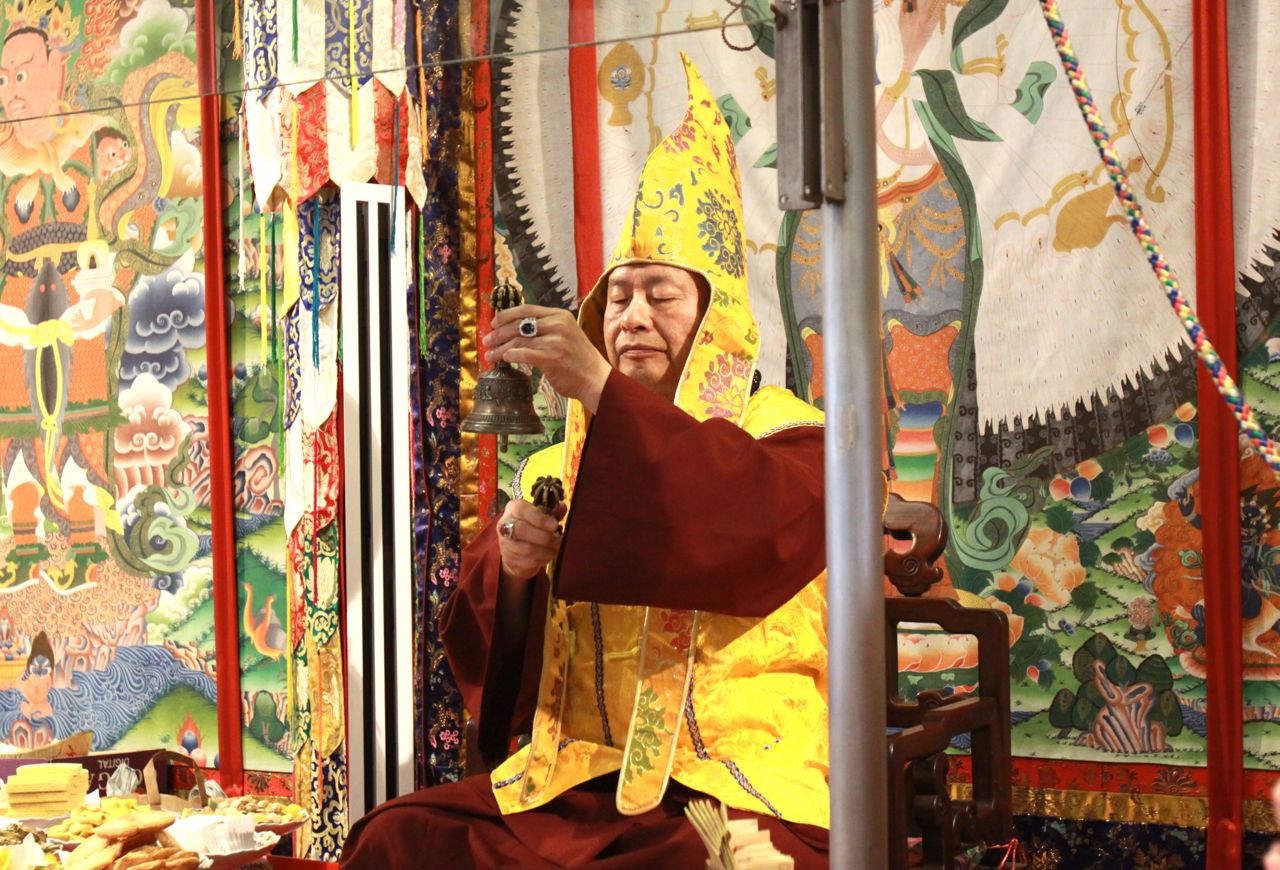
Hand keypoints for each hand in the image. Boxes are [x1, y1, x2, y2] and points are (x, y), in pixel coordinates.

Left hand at [483, 304, 611, 412]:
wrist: (597, 379)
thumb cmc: (579, 360)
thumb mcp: (566, 334)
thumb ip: (546, 328)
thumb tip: (516, 329)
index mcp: (560, 316)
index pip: (526, 309)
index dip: (506, 314)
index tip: (493, 322)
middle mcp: (558, 325)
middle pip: (519, 324)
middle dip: (498, 333)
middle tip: (487, 340)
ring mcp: (556, 342)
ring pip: (518, 340)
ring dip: (500, 348)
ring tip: (491, 355)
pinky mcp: (552, 359)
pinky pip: (524, 354)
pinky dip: (511, 356)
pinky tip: (504, 359)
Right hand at [496, 497, 566, 582]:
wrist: (516, 546)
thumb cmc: (532, 526)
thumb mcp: (542, 515)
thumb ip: (552, 511)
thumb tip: (562, 507)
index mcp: (513, 509)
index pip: (521, 510)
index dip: (539, 518)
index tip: (555, 525)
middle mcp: (504, 525)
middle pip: (522, 530)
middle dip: (545, 537)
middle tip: (559, 540)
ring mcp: (505, 543)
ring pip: (526, 549)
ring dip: (546, 551)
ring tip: (557, 549)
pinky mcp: (509, 559)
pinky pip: (528, 562)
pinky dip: (542, 560)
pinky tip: (549, 556)